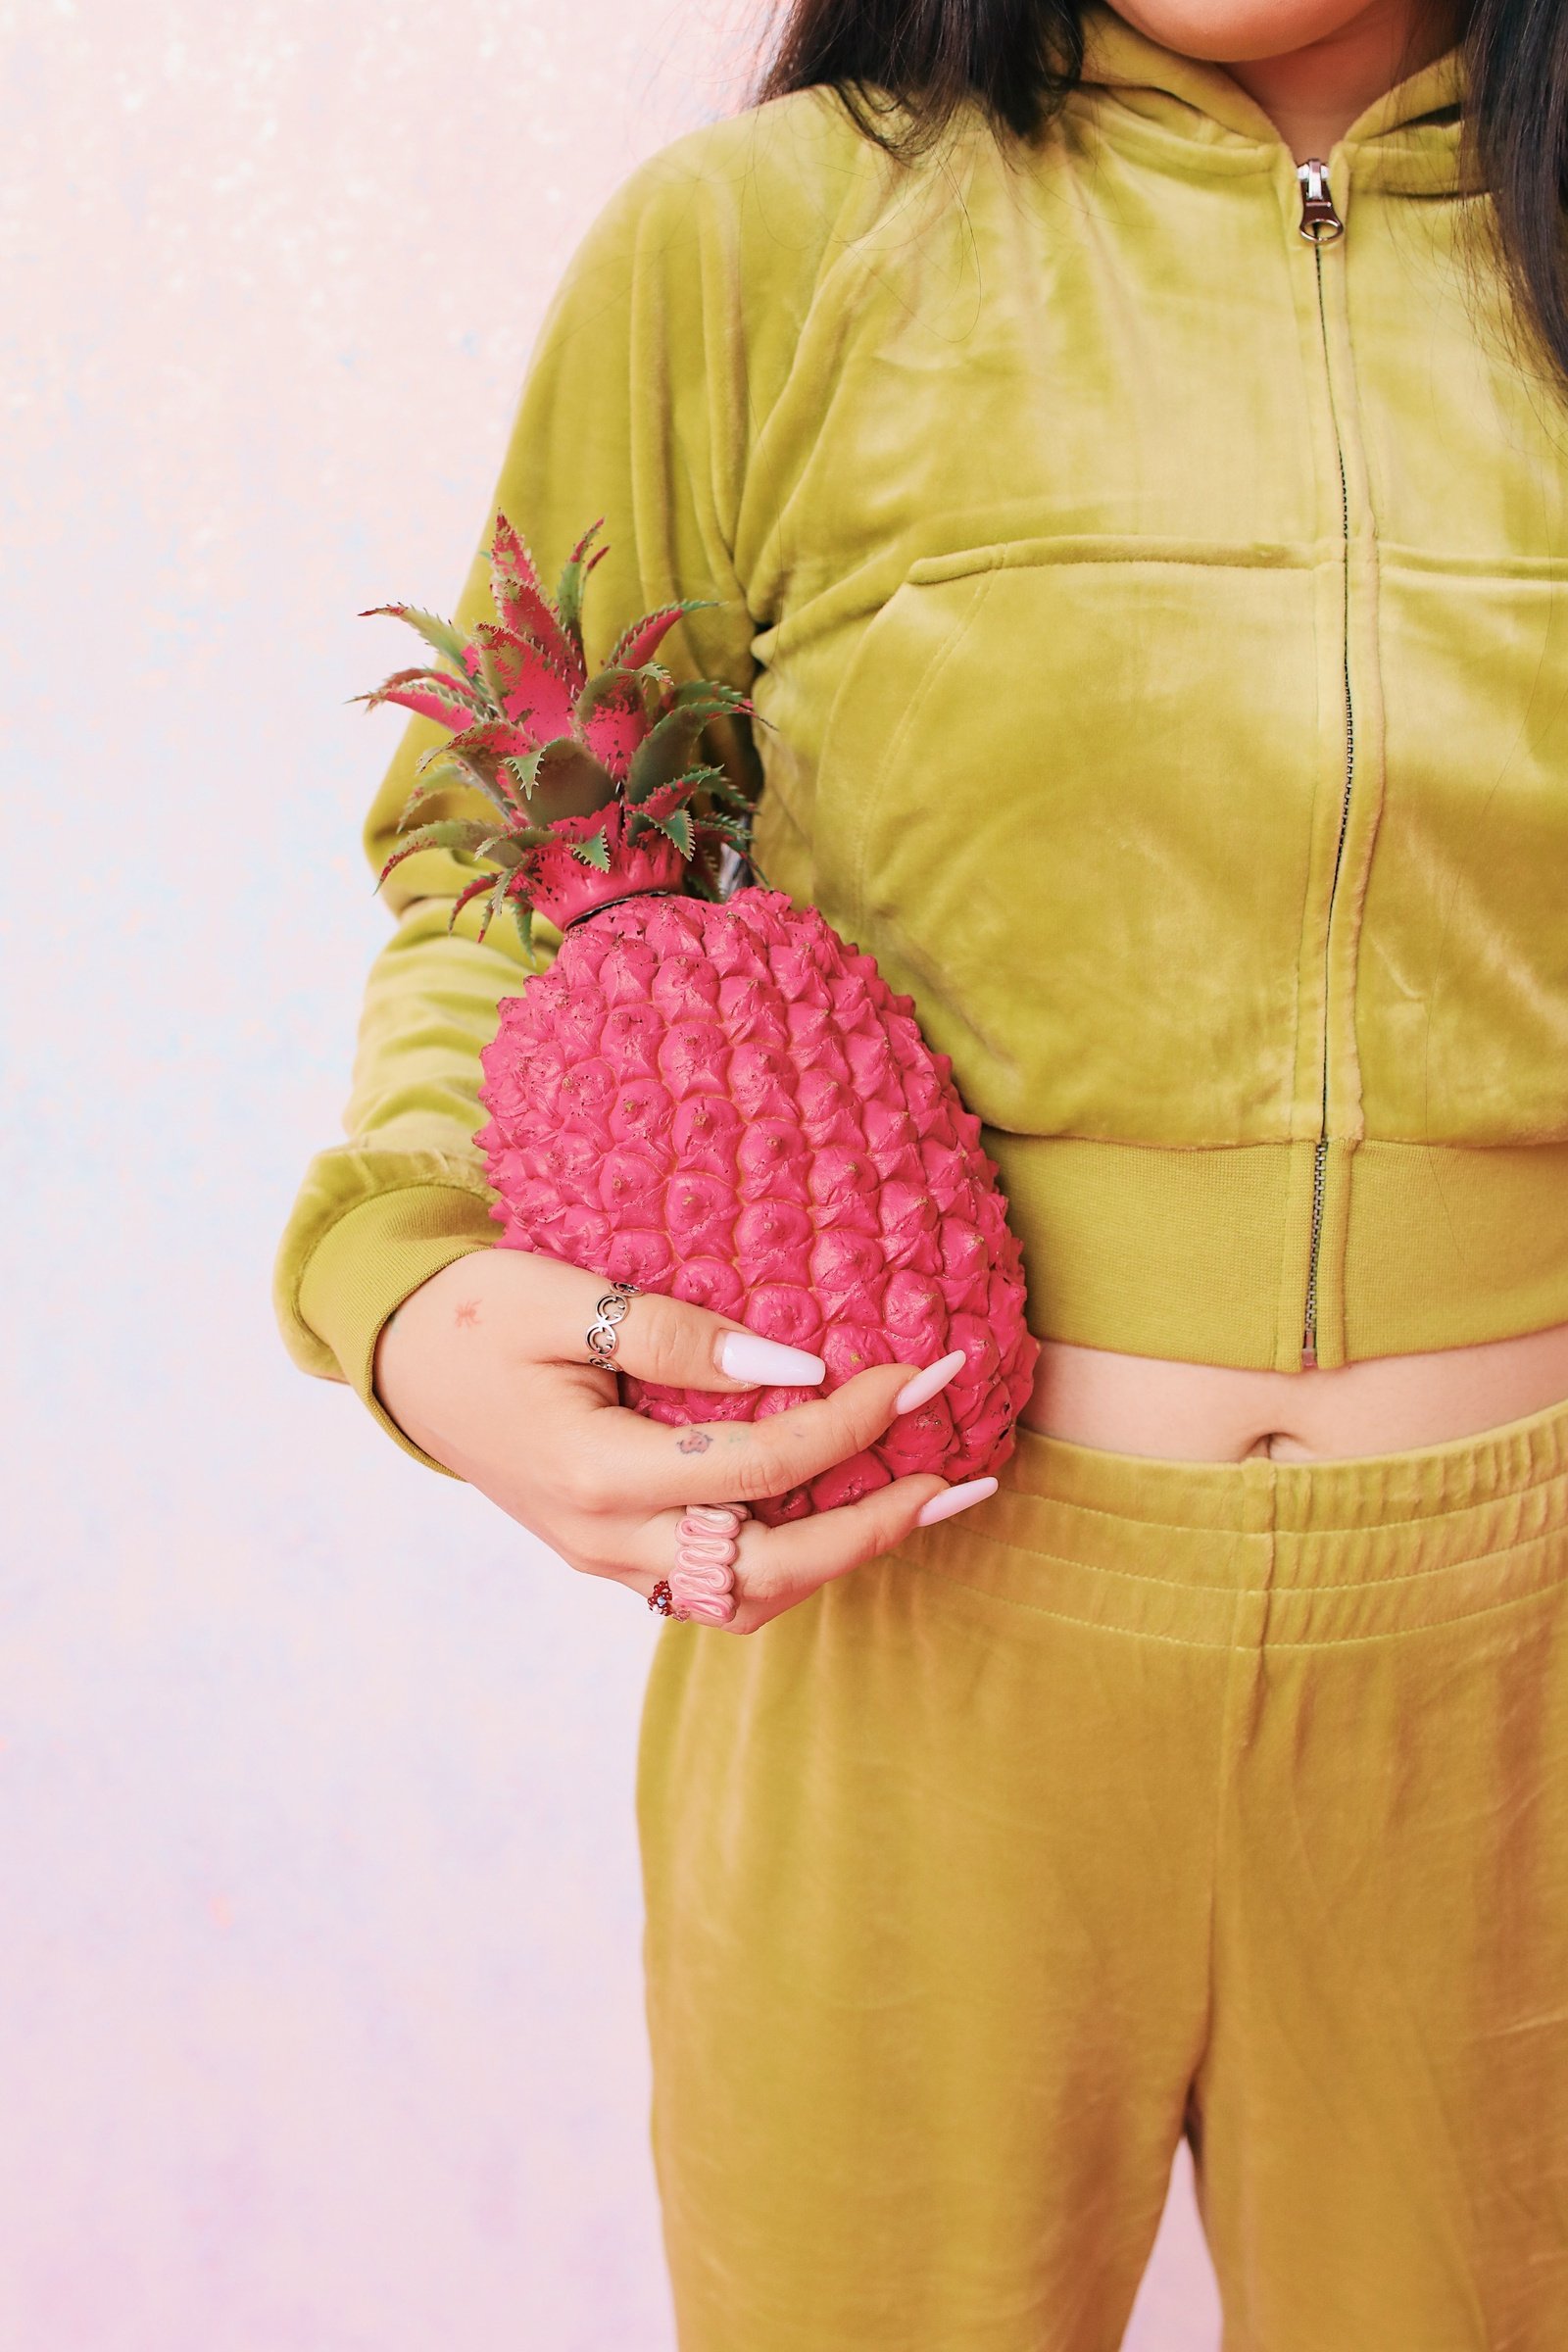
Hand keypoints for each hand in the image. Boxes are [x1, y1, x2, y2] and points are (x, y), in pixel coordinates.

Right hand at [373, 1250, 996, 1634]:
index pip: (759, 1467)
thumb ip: (673, 1332)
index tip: (920, 1374)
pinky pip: (717, 1584)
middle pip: (770, 1568)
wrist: (396, 1360)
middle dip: (876, 1527)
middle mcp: (604, 1538)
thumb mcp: (561, 1295)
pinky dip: (791, 1560)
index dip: (851, 1424)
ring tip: (927, 1503)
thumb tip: (794, 1367)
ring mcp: (606, 1559)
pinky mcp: (611, 1555)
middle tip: (964, 1480)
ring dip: (843, 1557)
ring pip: (748, 1598)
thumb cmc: (472, 1312)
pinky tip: (843, 1512)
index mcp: (594, 1473)